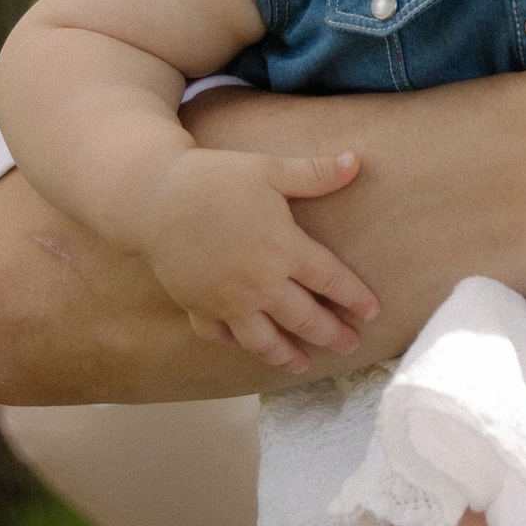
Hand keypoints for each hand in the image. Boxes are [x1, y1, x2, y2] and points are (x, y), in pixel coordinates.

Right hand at [141, 150, 378, 370]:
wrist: (153, 197)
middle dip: (331, 333)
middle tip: (351, 345)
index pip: (331, 280)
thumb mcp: (268, 170)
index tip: (373, 312)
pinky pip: (222, 336)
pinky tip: (249, 348)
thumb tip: (356, 161)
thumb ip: (314, 173)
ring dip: (287, 355)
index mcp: (283, 248)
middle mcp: (259, 282)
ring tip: (303, 365)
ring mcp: (227, 300)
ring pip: (264, 339)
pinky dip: (238, 345)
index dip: (355, 297)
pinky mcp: (198, 306)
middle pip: (304, 317)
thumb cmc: (214, 178)